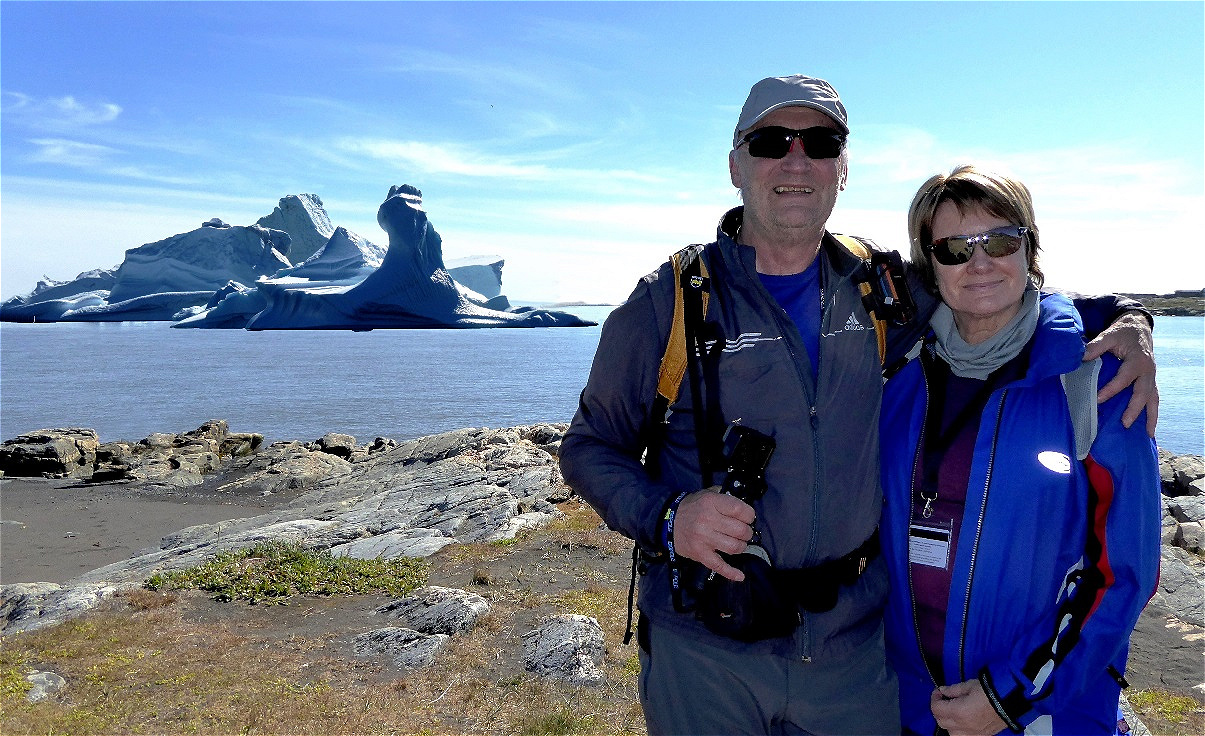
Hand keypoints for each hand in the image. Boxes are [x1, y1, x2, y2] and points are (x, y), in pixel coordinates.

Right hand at [672, 488, 755, 581]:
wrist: (668, 522)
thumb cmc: (691, 507)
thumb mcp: (707, 493)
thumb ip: (725, 495)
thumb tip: (743, 504)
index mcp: (711, 503)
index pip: (739, 510)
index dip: (749, 515)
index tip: (748, 518)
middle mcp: (708, 520)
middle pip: (740, 530)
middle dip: (747, 532)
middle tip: (744, 532)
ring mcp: (704, 539)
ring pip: (734, 547)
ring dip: (741, 546)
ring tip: (738, 543)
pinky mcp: (700, 554)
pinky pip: (719, 566)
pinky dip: (731, 572)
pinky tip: (740, 576)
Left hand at [930, 680, 1007, 735]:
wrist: (1012, 701)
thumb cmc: (991, 691)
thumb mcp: (969, 686)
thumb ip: (953, 690)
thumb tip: (942, 690)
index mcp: (959, 712)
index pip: (936, 709)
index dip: (934, 698)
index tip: (938, 692)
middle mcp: (963, 726)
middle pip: (941, 721)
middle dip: (938, 710)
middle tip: (943, 699)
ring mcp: (973, 733)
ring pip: (950, 732)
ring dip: (947, 722)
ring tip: (952, 711)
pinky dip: (958, 730)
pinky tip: (962, 720)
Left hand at [1083, 311, 1157, 435]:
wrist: (1138, 328)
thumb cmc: (1123, 333)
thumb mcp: (1109, 335)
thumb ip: (1096, 346)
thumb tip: (1082, 357)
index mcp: (1138, 360)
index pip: (1123, 379)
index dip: (1111, 390)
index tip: (1098, 400)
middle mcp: (1148, 371)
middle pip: (1142, 393)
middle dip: (1135, 409)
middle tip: (1125, 423)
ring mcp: (1151, 377)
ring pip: (1153, 399)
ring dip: (1151, 416)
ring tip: (1148, 434)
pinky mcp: (1150, 381)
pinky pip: (1153, 399)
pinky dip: (1152, 412)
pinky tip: (1150, 427)